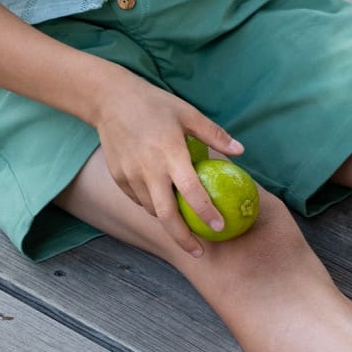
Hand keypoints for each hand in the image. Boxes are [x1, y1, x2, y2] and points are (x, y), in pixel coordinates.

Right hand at [92, 73, 243, 256]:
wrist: (111, 100)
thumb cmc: (155, 104)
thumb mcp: (188, 113)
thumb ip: (214, 134)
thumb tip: (241, 151)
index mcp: (170, 153)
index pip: (192, 192)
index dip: (206, 212)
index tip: (219, 227)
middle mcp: (149, 170)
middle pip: (166, 215)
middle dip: (183, 238)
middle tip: (198, 251)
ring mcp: (131, 175)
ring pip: (151, 209)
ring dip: (168, 220)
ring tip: (183, 225)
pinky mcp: (118, 177)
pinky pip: (137, 199)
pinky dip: (151, 205)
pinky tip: (162, 203)